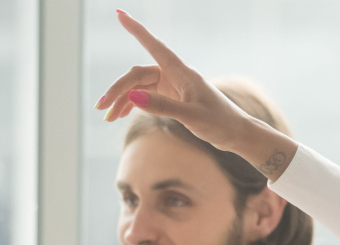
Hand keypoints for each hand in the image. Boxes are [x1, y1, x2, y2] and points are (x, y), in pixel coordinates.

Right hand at [95, 9, 297, 179]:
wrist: (236, 135)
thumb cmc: (220, 123)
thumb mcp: (191, 116)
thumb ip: (162, 106)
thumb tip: (132, 96)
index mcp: (182, 73)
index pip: (154, 46)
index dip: (137, 30)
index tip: (119, 14)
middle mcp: (174, 75)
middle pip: (137, 75)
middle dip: (118, 89)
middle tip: (102, 108)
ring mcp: (171, 86)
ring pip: (138, 87)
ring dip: (122, 99)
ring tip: (108, 117)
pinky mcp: (171, 97)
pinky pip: (144, 96)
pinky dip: (131, 104)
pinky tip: (119, 115)